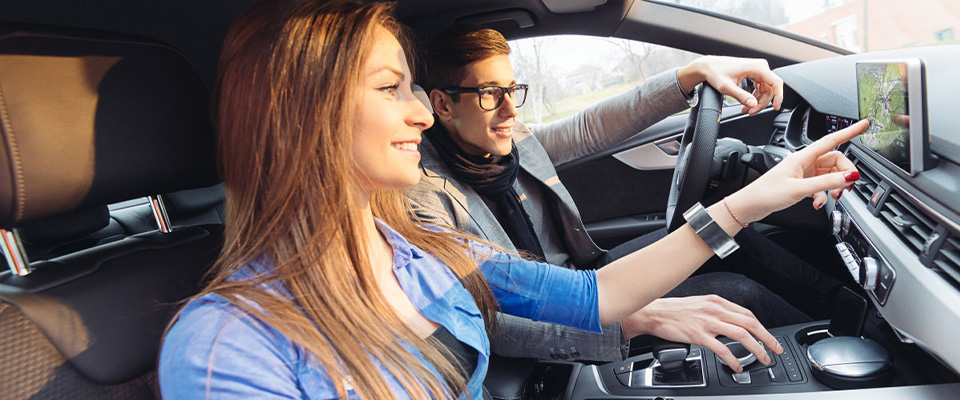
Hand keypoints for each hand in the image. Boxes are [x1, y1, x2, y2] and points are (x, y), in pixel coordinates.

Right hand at [620, 296, 781, 371]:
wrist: (653, 313)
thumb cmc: (673, 311)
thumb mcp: (699, 304)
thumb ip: (716, 312)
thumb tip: (733, 323)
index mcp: (716, 301)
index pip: (747, 314)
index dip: (762, 327)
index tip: (770, 338)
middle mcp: (714, 309)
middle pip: (750, 323)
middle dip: (767, 338)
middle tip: (775, 350)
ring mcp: (707, 322)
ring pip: (741, 334)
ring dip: (757, 348)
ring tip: (762, 359)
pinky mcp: (698, 334)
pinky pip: (721, 349)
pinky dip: (733, 359)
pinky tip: (737, 365)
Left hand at [678, 56, 783, 115]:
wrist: (709, 66)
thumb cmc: (716, 73)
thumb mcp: (727, 88)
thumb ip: (741, 96)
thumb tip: (753, 105)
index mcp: (757, 67)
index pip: (776, 83)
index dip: (779, 96)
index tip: (776, 107)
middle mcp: (760, 66)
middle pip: (770, 89)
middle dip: (762, 103)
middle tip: (751, 113)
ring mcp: (757, 69)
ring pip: (765, 89)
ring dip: (758, 101)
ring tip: (747, 110)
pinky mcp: (754, 72)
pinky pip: (760, 87)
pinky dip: (754, 96)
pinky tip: (747, 103)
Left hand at [725, 119, 868, 223]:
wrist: (750, 205)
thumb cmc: (767, 193)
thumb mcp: (799, 188)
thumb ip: (826, 182)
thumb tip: (849, 176)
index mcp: (802, 157)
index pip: (831, 140)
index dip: (849, 132)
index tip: (864, 124)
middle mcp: (804, 162)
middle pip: (835, 160)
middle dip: (844, 173)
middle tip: (845, 187)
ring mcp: (803, 173)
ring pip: (830, 174)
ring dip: (834, 186)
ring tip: (831, 197)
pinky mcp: (801, 184)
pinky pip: (821, 185)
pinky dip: (823, 194)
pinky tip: (818, 203)